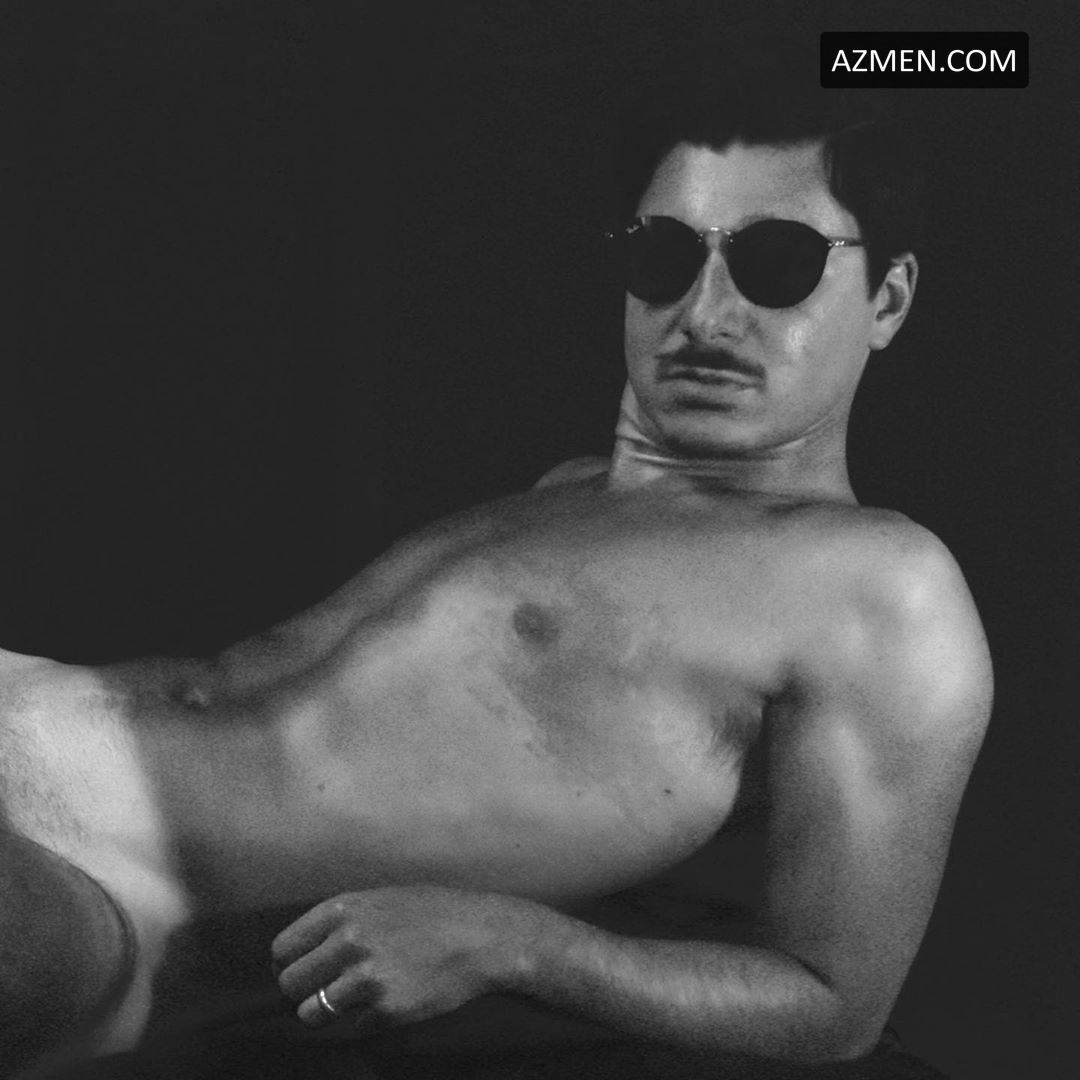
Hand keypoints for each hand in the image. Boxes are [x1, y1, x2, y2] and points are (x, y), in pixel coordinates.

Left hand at [272, 885, 532, 1029]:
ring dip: (325, 1012)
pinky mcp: (385, 1009)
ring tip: (351, 1001)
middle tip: (324, 991)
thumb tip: (301, 951)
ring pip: (310, 1012)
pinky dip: (366, 1018)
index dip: (290, 963)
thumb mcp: (382, 900)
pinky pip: (353, 1025)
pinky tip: (392, 999)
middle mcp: (349, 940)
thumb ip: (342, 921)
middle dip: (303, 991)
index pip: (283, 948)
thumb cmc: (434, 915)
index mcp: (344, 909)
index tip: (304, 970)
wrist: (482, 937)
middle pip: (289, 982)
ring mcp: (366, 977)